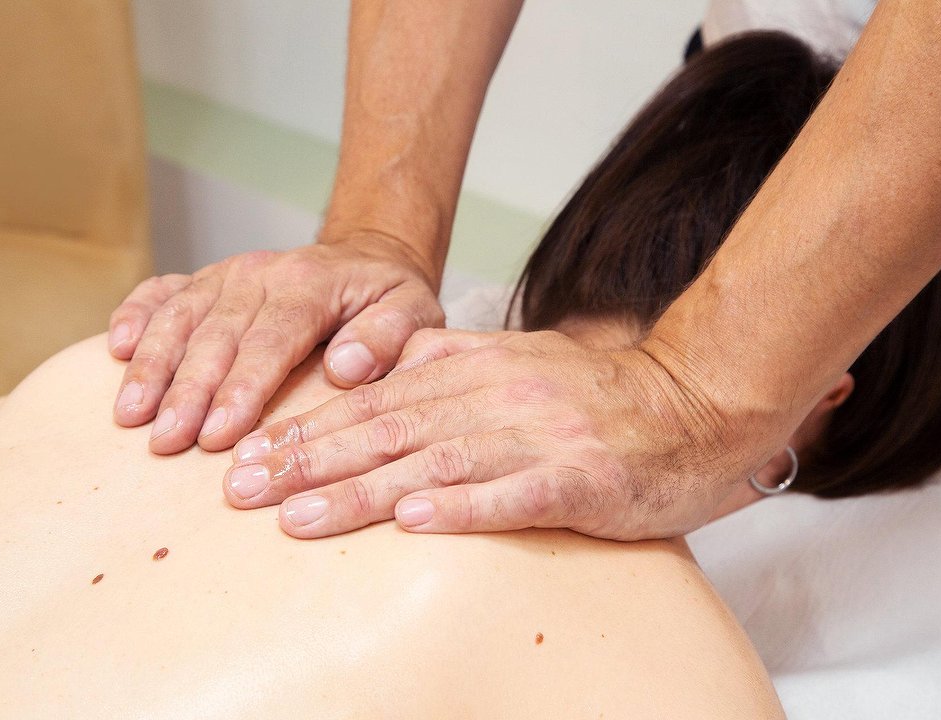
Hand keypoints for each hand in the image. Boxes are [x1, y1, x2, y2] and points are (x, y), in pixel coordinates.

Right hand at [108, 234, 443, 453]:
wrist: (367, 256)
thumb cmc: (389, 297)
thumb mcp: (416, 311)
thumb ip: (390, 336)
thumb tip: (347, 367)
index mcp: (311, 286)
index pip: (271, 340)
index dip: (241, 389)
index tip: (218, 435)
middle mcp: (262, 275)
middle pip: (216, 334)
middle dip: (186, 391)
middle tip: (164, 442)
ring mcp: (228, 275)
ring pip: (181, 317)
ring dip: (151, 364)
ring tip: (130, 414)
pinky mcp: (208, 281)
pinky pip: (164, 291)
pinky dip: (136, 314)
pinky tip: (115, 347)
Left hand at [222, 327, 750, 539]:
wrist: (697, 402)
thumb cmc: (601, 392)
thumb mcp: (517, 358)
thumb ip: (450, 358)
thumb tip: (381, 367)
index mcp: (477, 365)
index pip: (373, 400)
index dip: (306, 430)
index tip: (250, 458)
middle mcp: (498, 394)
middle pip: (387, 428)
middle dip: (307, 461)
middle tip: (242, 491)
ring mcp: (540, 435)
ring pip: (434, 462)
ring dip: (361, 492)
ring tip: (298, 519)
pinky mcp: (581, 478)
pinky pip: (513, 495)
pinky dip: (459, 507)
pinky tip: (411, 522)